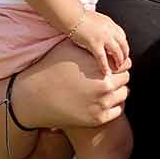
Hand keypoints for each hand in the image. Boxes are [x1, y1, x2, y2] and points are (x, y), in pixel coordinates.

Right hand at [9, 51, 129, 128]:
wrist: (33, 98)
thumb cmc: (49, 69)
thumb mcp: (68, 49)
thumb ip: (89, 46)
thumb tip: (104, 39)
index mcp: (99, 66)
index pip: (125, 63)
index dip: (118, 63)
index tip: (111, 65)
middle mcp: (104, 85)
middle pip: (126, 78)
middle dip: (118, 76)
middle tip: (106, 77)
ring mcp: (102, 104)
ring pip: (123, 94)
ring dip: (117, 91)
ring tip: (103, 88)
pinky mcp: (99, 119)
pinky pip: (118, 110)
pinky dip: (112, 105)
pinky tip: (101, 101)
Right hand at [68, 11, 131, 76]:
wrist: (70, 15)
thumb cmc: (78, 17)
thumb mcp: (95, 19)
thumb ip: (101, 26)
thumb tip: (101, 32)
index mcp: (110, 23)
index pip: (122, 36)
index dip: (123, 45)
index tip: (121, 51)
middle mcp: (110, 30)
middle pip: (123, 44)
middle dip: (124, 54)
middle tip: (123, 62)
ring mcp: (103, 37)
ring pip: (116, 52)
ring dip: (118, 61)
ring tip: (117, 68)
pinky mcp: (94, 43)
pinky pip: (102, 57)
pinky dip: (105, 66)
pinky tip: (106, 72)